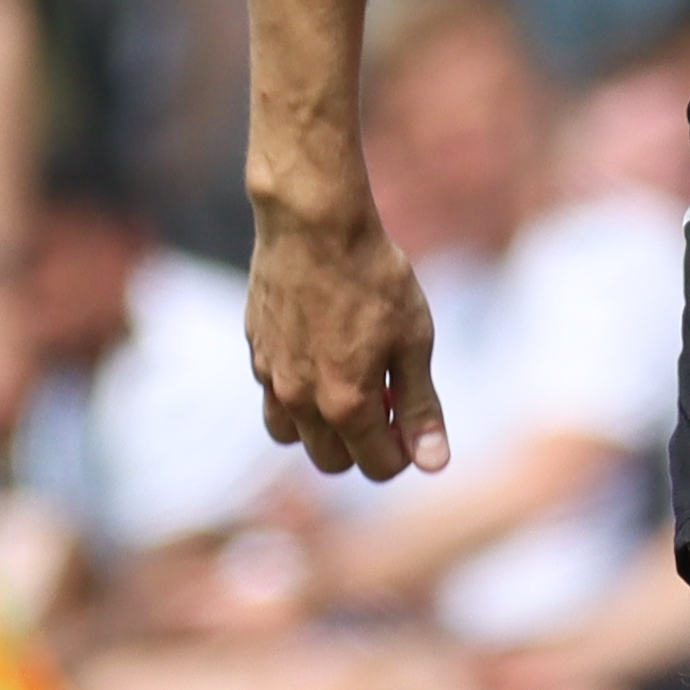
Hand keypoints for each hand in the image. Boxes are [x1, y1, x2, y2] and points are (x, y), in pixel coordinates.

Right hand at [245, 199, 446, 481]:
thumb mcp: (413, 341)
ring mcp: (271, 376)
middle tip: (384, 398)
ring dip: (319, 427)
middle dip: (361, 446)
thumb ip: (420, 407)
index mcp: (346, 405)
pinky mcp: (255, 349)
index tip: (411, 416)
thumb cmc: (373, 277)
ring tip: (346, 383)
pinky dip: (296, 394)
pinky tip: (319, 351)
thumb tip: (433, 464)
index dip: (403, 451)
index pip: (377, 466)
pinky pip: (271, 395)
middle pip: (330, 461)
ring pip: (290, 435)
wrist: (314, 222)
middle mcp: (301, 401)